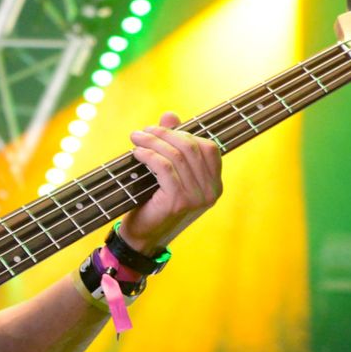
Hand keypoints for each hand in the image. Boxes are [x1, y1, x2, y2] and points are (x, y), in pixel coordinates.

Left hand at [118, 112, 223, 253]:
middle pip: (191, 148)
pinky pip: (164, 168)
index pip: (208, 148)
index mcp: (214, 184)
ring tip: (136, 138)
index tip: (159, 130)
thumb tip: (170, 115)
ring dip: (153, 142)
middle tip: (143, 131)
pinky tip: (136, 153)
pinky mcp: (178, 202)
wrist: (141, 236)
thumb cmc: (154, 202)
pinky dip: (149, 155)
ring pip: (176, 156)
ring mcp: (196, 198)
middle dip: (165, 134)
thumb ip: (172, 144)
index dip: (184, 134)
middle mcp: (211, 192)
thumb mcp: (166, 171)